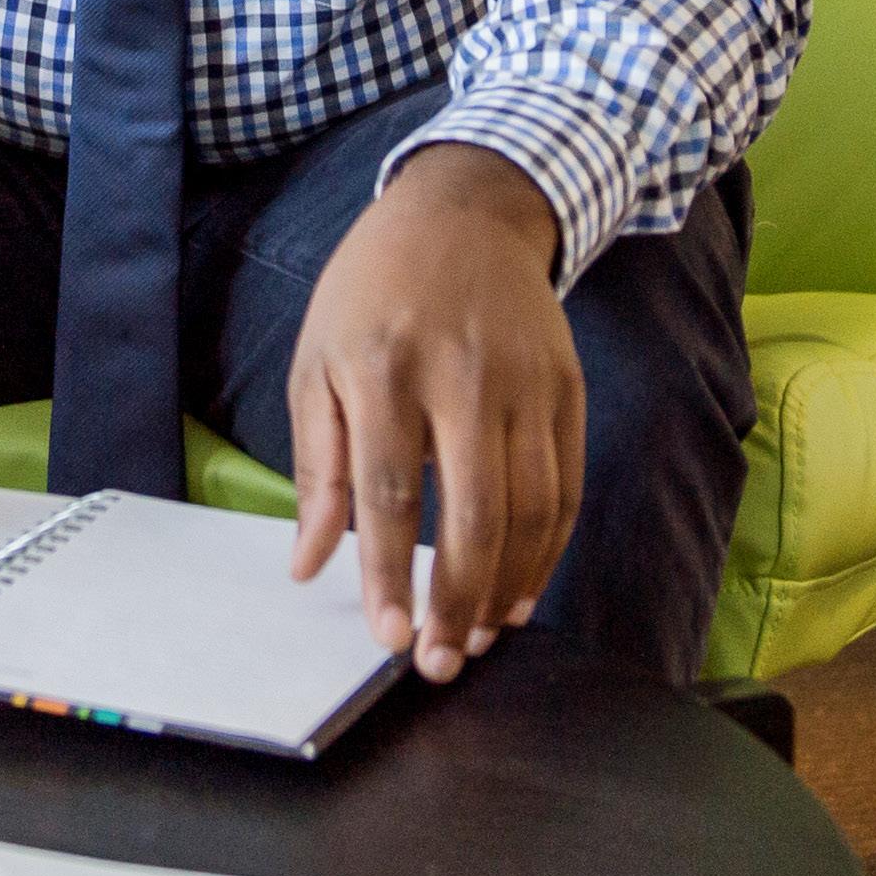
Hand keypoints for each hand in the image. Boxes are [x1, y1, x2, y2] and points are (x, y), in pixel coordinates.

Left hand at [286, 144, 583, 683]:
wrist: (464, 213)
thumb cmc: (370, 292)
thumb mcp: (316, 362)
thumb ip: (315, 467)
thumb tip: (308, 565)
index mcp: (382, 368)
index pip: (387, 492)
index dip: (389, 573)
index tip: (390, 637)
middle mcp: (460, 377)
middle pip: (473, 512)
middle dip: (457, 599)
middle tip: (441, 662)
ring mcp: (523, 383)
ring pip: (531, 509)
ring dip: (508, 586)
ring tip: (477, 635)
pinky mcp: (567, 389)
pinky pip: (566, 486)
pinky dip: (550, 549)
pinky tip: (520, 588)